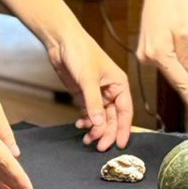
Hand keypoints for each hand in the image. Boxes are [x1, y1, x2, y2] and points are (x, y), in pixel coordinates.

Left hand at [46, 31, 132, 150]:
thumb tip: (99, 124)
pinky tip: (80, 126)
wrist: (62, 42)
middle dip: (107, 132)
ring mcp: (97, 94)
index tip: (120, 145)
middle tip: (99, 146)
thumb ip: (93, 103)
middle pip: (113, 118)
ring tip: (87, 139)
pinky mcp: (84, 95)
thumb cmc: (81, 52)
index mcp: (119, 84)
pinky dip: (86, 122)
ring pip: (101, 118)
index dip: (124, 129)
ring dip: (95, 129)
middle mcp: (111, 90)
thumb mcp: (88, 79)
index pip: (125, 111)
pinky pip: (89, 114)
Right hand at [137, 0, 187, 126]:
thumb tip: (186, 72)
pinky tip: (176, 26)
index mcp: (158, 54)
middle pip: (181, 70)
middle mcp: (148, 56)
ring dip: (186, 47)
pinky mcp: (149, 46)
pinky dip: (180, 43)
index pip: (181, 84)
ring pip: (179, 61)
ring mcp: (146, 51)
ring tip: (181, 25)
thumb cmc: (178, 4)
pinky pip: (173, 53)